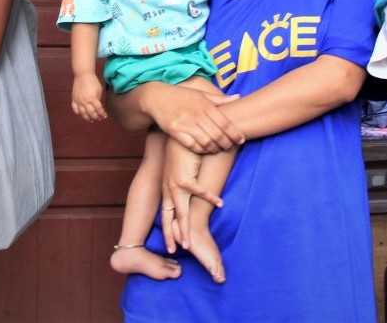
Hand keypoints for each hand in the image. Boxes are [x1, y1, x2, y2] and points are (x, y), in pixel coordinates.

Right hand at [72, 73, 106, 120]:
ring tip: (91, 119)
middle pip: (91, 113)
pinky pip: (75, 109)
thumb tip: (97, 106)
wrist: (83, 75)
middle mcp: (85, 101)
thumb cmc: (93, 81)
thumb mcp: (99, 90)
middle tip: (99, 119)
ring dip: (87, 118)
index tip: (104, 116)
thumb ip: (98, 99)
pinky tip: (82, 113)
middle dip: (96, 117)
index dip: (102, 114)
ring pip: (82, 113)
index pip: (98, 110)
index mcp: (93, 99)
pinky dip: (78, 113)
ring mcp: (78, 101)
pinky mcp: (74, 99)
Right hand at [143, 83, 243, 153]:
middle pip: (217, 135)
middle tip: (230, 147)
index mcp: (205, 105)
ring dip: (214, 149)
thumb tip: (238, 97)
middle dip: (227, 144)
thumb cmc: (181, 96)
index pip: (225, 123)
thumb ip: (219, 99)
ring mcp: (185, 123)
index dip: (235, 134)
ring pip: (206, 142)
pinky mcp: (175, 131)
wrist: (156, 97)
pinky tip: (204, 150)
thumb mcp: (201, 94)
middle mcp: (197, 114)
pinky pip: (192, 145)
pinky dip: (200, 150)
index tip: (241, 140)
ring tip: (218, 150)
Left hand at [160, 138, 221, 252]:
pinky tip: (221, 203)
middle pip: (170, 218)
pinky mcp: (185, 178)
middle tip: (175, 251)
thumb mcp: (180, 171)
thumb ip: (184, 183)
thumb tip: (191, 192)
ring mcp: (175, 185)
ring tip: (188, 245)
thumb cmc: (182, 152)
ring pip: (180, 214)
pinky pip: (200, 192)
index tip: (171, 246)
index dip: (168, 231)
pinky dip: (211, 198)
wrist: (179, 135)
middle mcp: (169, 190)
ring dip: (184, 230)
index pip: (166, 214)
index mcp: (167, 189)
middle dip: (173, 236)